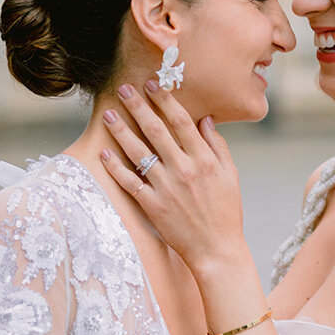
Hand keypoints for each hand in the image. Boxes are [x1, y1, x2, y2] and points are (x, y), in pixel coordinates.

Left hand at [100, 84, 246, 273]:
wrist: (217, 249)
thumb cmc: (226, 212)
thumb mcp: (230, 175)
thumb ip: (217, 146)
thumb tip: (205, 119)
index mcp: (204, 160)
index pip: (181, 121)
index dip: (165, 100)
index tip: (152, 84)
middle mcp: (184, 170)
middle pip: (156, 131)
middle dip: (138, 107)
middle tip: (123, 89)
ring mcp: (166, 188)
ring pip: (139, 152)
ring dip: (121, 131)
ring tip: (108, 115)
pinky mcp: (152, 206)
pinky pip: (130, 182)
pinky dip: (115, 167)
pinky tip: (104, 153)